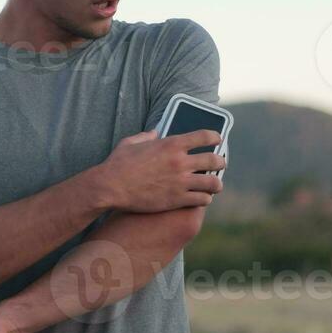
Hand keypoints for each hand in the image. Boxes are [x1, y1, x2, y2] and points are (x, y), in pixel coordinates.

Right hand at [97, 129, 224, 212]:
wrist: (111, 187)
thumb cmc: (118, 163)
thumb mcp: (131, 143)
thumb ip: (145, 136)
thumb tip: (154, 132)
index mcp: (171, 144)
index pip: (204, 136)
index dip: (215, 138)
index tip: (217, 140)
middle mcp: (180, 162)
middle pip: (214, 160)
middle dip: (221, 162)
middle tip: (220, 165)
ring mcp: (180, 182)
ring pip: (213, 183)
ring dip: (216, 184)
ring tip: (215, 186)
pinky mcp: (176, 200)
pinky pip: (202, 200)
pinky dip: (205, 199)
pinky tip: (202, 199)